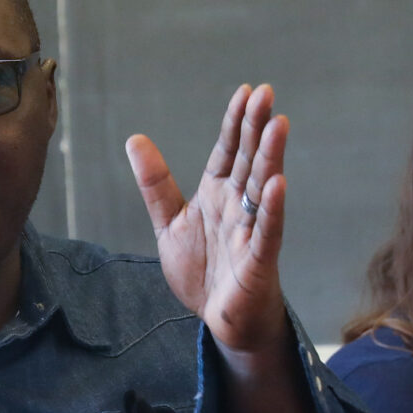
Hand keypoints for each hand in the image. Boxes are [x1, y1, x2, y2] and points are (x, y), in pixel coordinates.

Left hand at [127, 82, 295, 357]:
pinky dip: (272, 209)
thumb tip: (134, 139)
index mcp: (217, 195)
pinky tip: (278, 184)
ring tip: (277, 125)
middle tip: (266, 93)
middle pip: (248, 161)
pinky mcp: (258, 260)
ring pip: (262, 189)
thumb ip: (155, 184)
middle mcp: (238, 207)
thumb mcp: (169, 223)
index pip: (228, 151)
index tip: (245, 92)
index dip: (235, 123)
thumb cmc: (202, 271)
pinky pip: (267, 232)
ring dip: (270, 157)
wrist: (218, 320)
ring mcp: (250, 231)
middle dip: (255, 128)